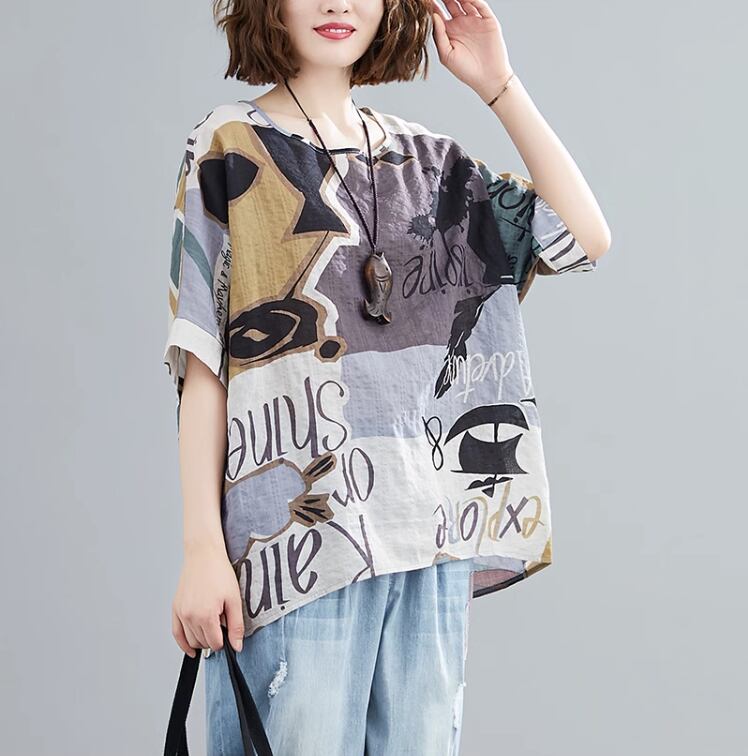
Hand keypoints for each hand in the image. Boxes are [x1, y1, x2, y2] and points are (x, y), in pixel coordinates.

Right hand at [171, 541, 244, 656]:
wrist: (203, 555)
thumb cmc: (219, 573)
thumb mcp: (234, 599)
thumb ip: (236, 626)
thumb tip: (237, 646)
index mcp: (205, 615)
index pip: (215, 644)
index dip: (225, 641)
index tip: (229, 632)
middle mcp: (189, 617)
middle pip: (202, 643)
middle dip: (214, 640)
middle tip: (222, 626)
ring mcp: (180, 613)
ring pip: (190, 641)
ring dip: (201, 641)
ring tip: (211, 628)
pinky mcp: (175, 609)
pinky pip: (176, 634)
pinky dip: (183, 644)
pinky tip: (191, 649)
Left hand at [431, 0, 513, 102]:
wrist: (488, 78)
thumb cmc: (465, 70)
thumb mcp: (446, 55)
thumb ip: (438, 35)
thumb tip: (433, 16)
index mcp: (449, 32)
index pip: (438, 13)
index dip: (431, 4)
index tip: (423, 0)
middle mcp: (461, 23)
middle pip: (451, 2)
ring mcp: (474, 20)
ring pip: (465, 0)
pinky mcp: (488, 20)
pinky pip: (480, 5)